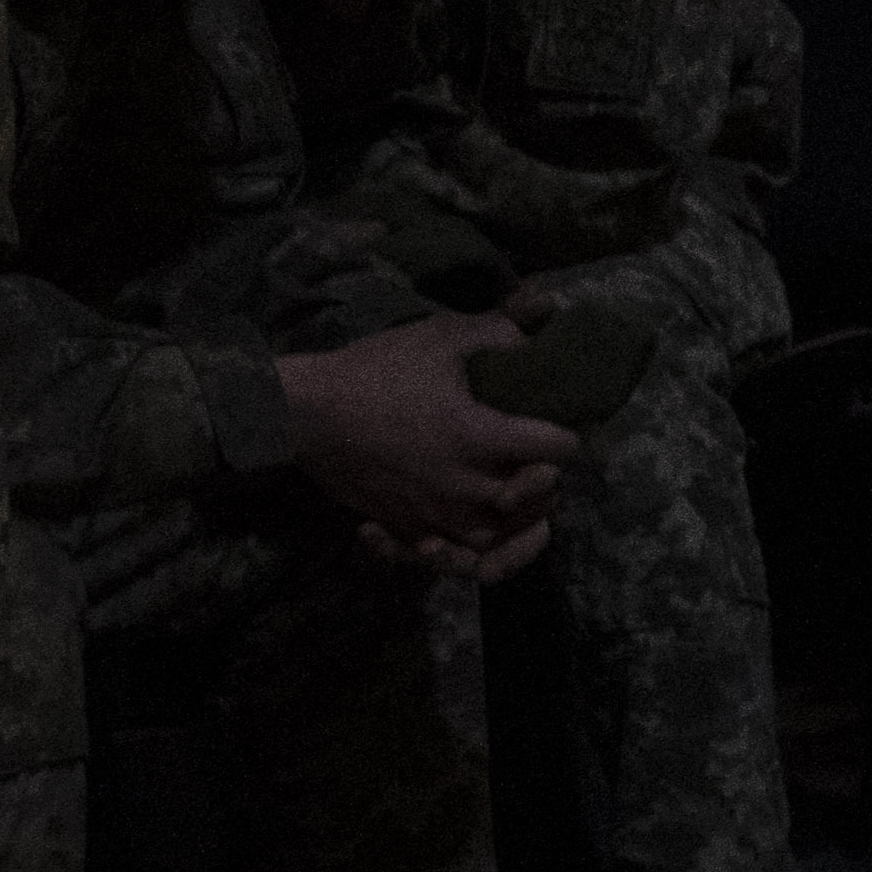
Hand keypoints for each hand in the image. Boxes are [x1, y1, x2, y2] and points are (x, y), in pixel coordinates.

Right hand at [287, 313, 574, 580]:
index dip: (567, 436)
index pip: (555, 450)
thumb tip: (544, 311)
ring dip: (515, 527)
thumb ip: (499, 328)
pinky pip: (445, 561)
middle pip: (533, 503)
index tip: (560, 424)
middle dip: (547, 483)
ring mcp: (432, 515)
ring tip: (516, 505)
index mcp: (481, 437)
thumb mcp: (441, 335)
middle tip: (540, 462)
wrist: (304, 413)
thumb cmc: (375, 370)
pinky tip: (470, 535)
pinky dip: (465, 556)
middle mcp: (464, 487)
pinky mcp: (404, 529)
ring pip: (494, 541)